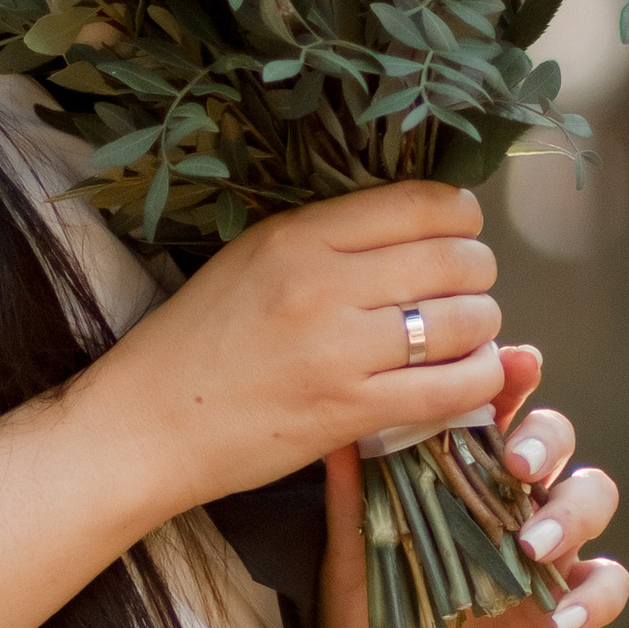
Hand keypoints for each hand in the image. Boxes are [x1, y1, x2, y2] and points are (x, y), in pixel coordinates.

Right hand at [86, 183, 506, 523]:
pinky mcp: (350, 410)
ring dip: (482, 328)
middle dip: (477, 274)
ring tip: (463, 338)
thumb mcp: (252, 259)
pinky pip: (453, 387)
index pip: (420, 203)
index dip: (460, 217)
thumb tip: (415, 226)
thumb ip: (328, 239)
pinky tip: (467, 379)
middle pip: (455, 259)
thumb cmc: (197, 342)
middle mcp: (323, 283)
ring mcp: (339, 349)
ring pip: (466, 321)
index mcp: (298, 235)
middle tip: (465, 291)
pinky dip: (477, 380)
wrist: (146, 425)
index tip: (458, 234)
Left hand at [316, 345, 628, 627]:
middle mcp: (511, 495)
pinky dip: (592, 596)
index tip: (516, 362)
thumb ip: (351, 498)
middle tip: (517, 463)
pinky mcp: (566, 602)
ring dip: (573, 512)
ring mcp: (545, 546)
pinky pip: (607, 584)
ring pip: (593, 495)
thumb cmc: (369, 608)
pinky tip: (557, 618)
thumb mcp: (351, 554)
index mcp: (462, 468)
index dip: (514, 376)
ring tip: (531, 545)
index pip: (496, 404)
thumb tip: (336, 432)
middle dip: (546, 437)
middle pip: (555, 437)